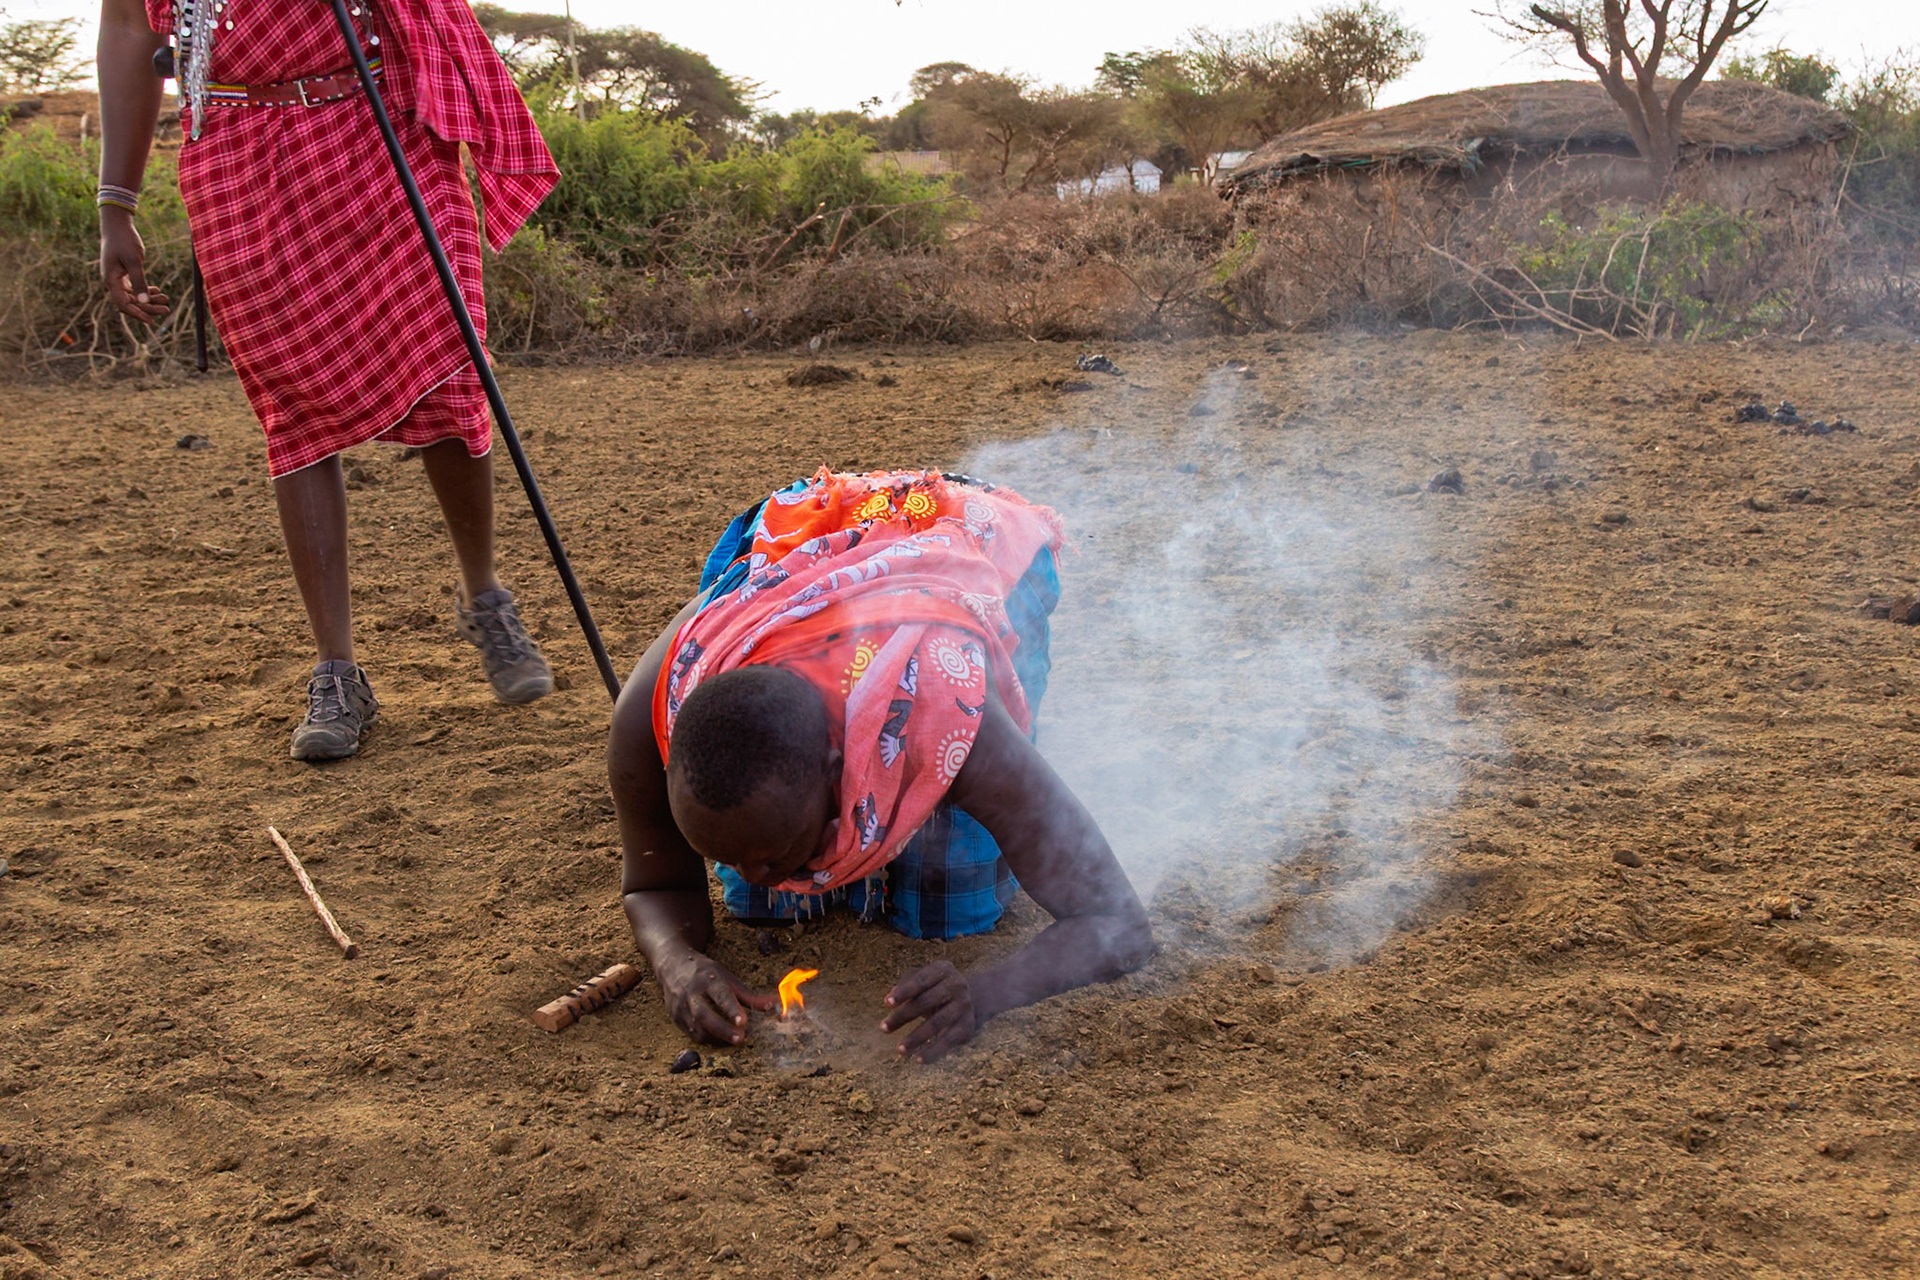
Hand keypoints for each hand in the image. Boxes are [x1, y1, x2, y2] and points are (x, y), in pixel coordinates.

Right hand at [99, 210, 170, 324]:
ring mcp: (117, 278)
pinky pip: (134, 287)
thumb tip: (144, 301)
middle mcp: (112, 281)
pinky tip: (157, 290)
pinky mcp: (123, 272)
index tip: (152, 321)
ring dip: (149, 299)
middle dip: (148, 307)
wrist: (117, 225)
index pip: (123, 305)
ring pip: (133, 295)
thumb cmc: (124, 240)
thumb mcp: (134, 261)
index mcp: (111, 280)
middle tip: (167, 310)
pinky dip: (145, 290)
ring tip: (166, 299)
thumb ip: (139, 281)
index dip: (138, 314)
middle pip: (130, 302)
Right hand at [657, 950, 773, 1045]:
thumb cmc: (706, 973)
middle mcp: (691, 994)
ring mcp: (680, 1007)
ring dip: (716, 1037)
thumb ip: (750, 996)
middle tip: (740, 1039)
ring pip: (697, 1028)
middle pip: (704, 1015)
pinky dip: (707, 1039)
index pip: (720, 995)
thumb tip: (775, 1006)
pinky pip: (692, 1034)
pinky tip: (719, 1039)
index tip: (743, 1021)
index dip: (731, 1009)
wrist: (672, 966)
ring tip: (734, 1039)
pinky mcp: (675, 1019)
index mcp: (707, 980)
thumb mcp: (728, 978)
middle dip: (722, 1029)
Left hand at [881, 960, 976, 1062]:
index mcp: (943, 969)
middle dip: (903, 1015)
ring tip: (899, 1049)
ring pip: (937, 1023)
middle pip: (927, 1002)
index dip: (904, 991)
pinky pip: (948, 1041)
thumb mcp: (922, 978)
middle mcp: (957, 985)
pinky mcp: (967, 1026)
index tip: (886, 1003)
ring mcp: (964, 1006)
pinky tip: (918, 1060)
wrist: (970, 998)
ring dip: (916, 1037)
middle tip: (883, 1028)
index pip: (921, 980)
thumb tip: (889, 999)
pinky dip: (933, 1052)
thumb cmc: (934, 986)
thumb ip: (905, 984)